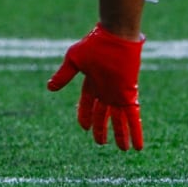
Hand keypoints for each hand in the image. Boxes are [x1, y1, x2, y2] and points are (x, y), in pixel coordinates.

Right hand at [47, 25, 144, 149]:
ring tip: (124, 149)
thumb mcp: (74, 60)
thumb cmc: (94, 45)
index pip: (88, 104)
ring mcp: (118, 94)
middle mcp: (106, 91)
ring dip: (121, 135)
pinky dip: (135, 132)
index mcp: (92, 82)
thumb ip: (63, 76)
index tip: (84, 128)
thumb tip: (49, 88)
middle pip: (104, 114)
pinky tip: (138, 145)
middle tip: (101, 143)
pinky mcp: (129, 95)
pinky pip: (134, 118)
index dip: (85, 116)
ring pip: (119, 120)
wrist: (115, 37)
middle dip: (103, 129)